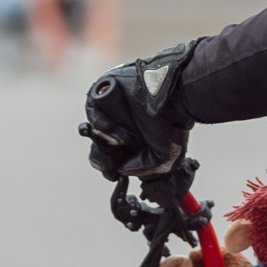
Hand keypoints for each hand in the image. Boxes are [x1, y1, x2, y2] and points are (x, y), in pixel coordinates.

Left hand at [82, 41, 195, 179]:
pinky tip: (113, 126)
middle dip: (103, 158)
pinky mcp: (107, 92)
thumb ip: (142, 170)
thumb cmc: (174, 126)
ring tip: (126, 138)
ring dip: (107, 140)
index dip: (108, 168)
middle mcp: (122, 125)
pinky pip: (92, 109)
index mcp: (134, 140)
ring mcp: (113, 109)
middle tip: (112, 162)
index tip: (113, 174)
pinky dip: (99, 122)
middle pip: (98, 146)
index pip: (110, 157)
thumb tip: (121, 171)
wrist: (175, 101)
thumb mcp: (163, 160)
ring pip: (95, 130)